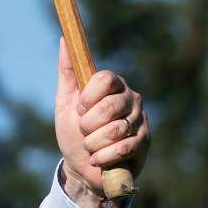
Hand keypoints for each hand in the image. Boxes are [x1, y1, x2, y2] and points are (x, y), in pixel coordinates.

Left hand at [54, 38, 150, 207]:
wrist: (81, 167)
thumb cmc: (73, 132)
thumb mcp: (65, 103)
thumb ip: (67, 72)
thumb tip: (63, 39)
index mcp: (112, 85)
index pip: (105, 78)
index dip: (88, 97)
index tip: (80, 109)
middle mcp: (130, 98)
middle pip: (108, 107)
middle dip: (87, 126)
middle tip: (85, 131)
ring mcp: (140, 120)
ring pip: (114, 130)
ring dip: (93, 144)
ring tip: (92, 146)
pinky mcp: (144, 142)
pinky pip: (122, 148)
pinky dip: (103, 158)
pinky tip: (99, 159)